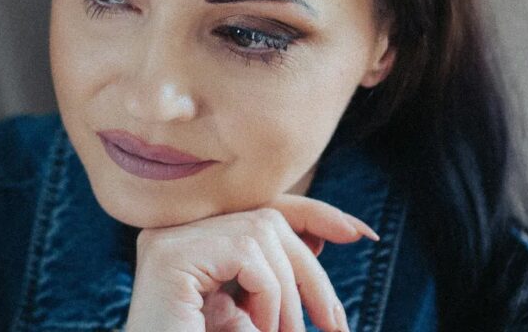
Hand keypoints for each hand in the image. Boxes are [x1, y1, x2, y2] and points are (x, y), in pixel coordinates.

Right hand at [124, 194, 377, 331]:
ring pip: (263, 233)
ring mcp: (167, 240)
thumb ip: (275, 275)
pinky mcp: (169, 257)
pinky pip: (247, 253)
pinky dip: (267, 294)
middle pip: (268, 218)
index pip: (258, 207)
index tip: (360, 233)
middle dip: (311, 269)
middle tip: (335, 325)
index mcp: (188, 240)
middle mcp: (171, 231)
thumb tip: (319, 233)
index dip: (313, 213)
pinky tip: (254, 327)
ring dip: (286, 294)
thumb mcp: (252, 314)